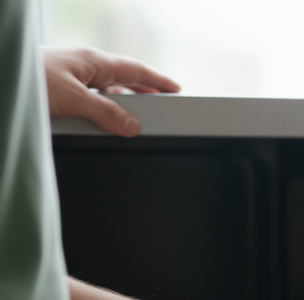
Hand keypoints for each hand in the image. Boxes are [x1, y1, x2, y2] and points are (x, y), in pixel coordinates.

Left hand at [42, 47, 179, 136]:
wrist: (3, 78)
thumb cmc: (29, 78)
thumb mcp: (73, 99)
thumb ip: (105, 113)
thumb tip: (131, 125)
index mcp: (93, 61)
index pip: (136, 69)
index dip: (158, 80)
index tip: (176, 88)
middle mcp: (83, 66)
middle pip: (122, 78)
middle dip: (143, 91)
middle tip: (161, 104)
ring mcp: (69, 76)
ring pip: (104, 90)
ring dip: (120, 102)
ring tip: (134, 117)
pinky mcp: (57, 88)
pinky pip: (89, 98)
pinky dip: (101, 108)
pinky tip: (101, 120)